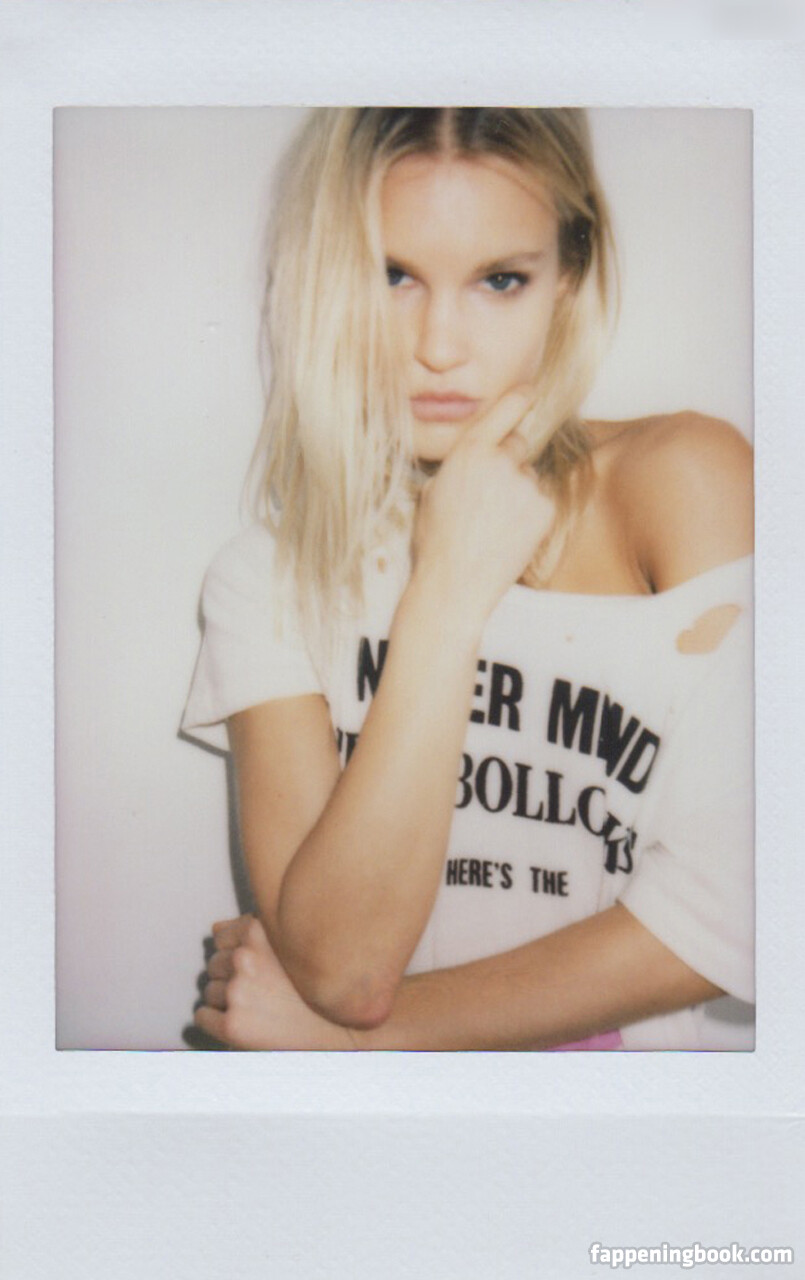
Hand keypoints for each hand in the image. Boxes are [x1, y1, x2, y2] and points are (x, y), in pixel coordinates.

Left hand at [195, 914, 357, 1049]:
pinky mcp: (233, 1024)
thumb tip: (217, 928)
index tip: (255, 967)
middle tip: (261, 993)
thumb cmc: (317, 989)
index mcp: (260, 931)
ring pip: (210, 990)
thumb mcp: (293, 945)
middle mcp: (246, 958)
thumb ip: (255, 932)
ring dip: (226, 1000)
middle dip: (230, 977)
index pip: (220, 936)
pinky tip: (244, 1022)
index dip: (237, 953)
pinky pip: (204, 1015)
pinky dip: (216, 1020)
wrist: (340, 1033)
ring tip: (259, 1008)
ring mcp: (238, 991)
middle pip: (214, 964)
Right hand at [411, 387, 555, 625]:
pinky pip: (540, 501)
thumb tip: (474, 460)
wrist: (455, 584)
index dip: (518, 398)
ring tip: (495, 526)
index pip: (502, 412)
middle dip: (508, 462)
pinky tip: (509, 535)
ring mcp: (526, 485)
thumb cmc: (436, 542)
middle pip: (517, 446)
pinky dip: (530, 514)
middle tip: (490, 498)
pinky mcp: (544, 509)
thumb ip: (459, 467)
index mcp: (468, 452)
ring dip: (518, 493)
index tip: (530, 389)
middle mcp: (501, 461)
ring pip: (529, 478)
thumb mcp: (433, 492)